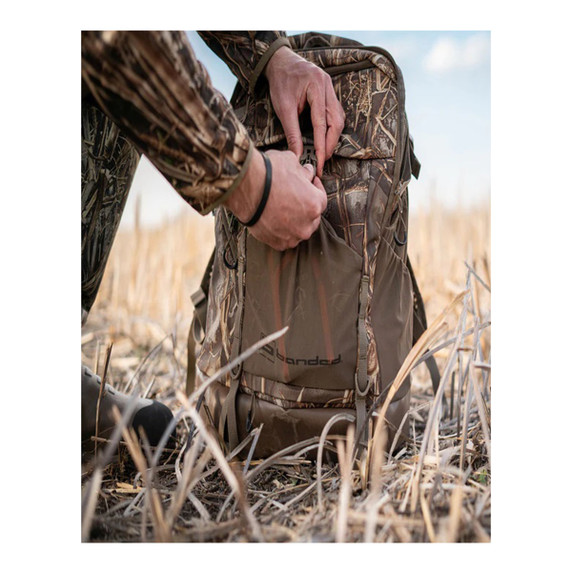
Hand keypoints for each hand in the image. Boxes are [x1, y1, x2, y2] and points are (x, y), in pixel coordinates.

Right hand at [225, 149, 326, 250]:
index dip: (315, 189)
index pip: (322, 198)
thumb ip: (303, 171)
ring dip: (294, 221)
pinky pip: (284, 238)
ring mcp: (292, 236)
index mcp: (315, 204)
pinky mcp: (278, 243)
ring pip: (298, 230)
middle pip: (312, 217)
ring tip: (282, 209)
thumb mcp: (290, 163)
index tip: (309, 185)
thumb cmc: (268, 174)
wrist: (244, 188)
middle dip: (305, 207)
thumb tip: (307, 172)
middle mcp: (307, 224)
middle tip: (294, 197)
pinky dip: (281, 231)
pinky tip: (273, 219)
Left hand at [264, 46, 344, 176]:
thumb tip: (296, 154)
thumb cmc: (281, 82)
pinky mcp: (329, 92)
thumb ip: (292, 132)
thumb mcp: (283, 108)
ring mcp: (331, 88)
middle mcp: (328, 86)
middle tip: (323, 160)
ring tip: (324, 151)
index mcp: (316, 86)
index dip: (321, 145)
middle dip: (331, 143)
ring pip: (339, 118)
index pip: (322, 123)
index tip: (320, 161)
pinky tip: (325, 137)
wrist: (280, 61)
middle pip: (337, 121)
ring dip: (333, 137)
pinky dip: (332, 128)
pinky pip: (336, 113)